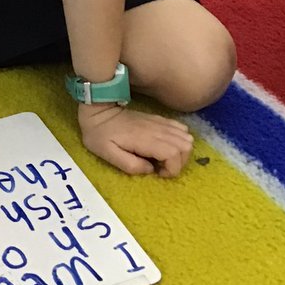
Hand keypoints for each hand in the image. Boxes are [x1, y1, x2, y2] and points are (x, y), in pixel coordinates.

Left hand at [78, 103, 192, 177]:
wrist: (98, 111)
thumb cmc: (100, 135)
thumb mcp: (108, 155)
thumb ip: (131, 165)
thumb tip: (150, 169)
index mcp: (145, 139)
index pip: (174, 154)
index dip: (172, 169)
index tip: (158, 173)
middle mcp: (157, 130)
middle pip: (185, 146)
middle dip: (179, 162)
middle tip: (162, 167)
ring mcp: (160, 122)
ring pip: (187, 137)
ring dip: (180, 152)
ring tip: (164, 158)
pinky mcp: (159, 119)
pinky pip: (181, 128)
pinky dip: (180, 140)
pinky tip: (166, 146)